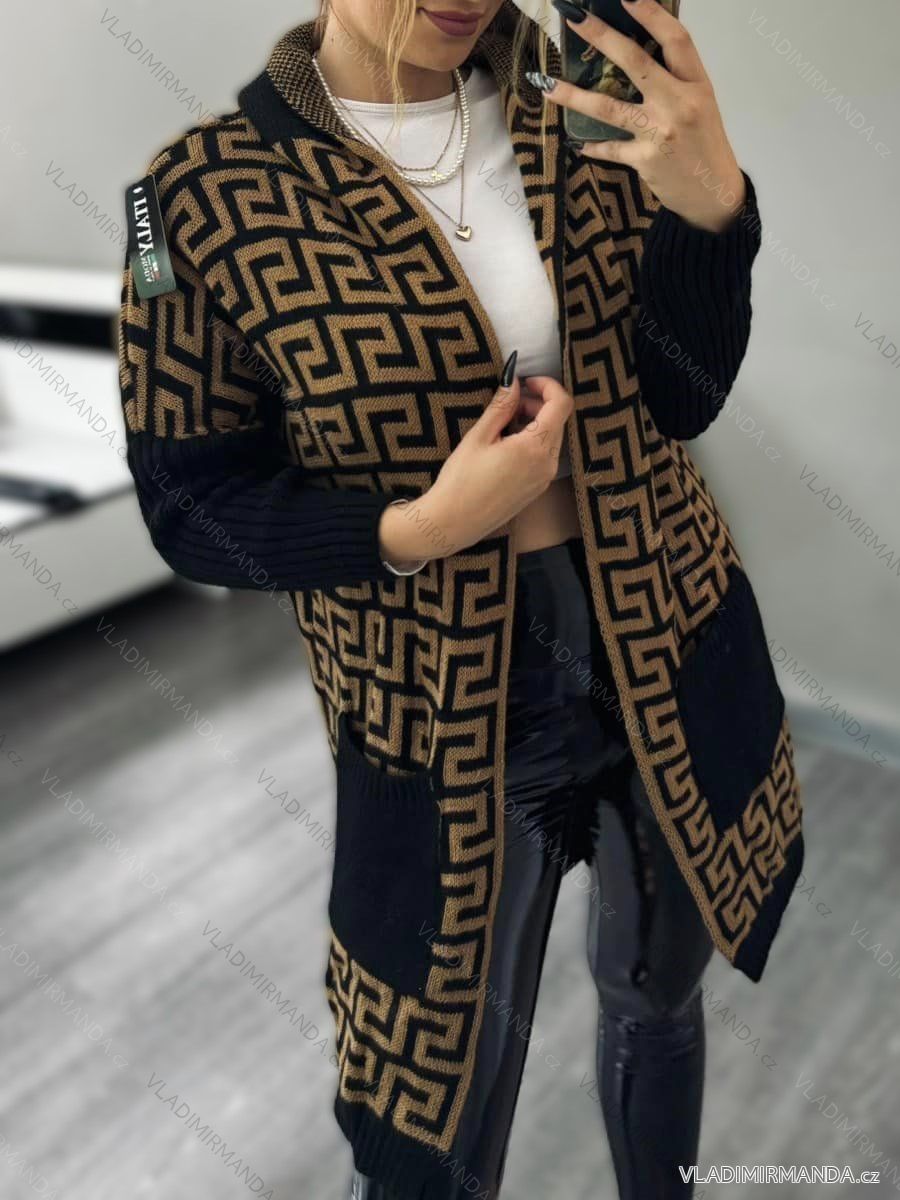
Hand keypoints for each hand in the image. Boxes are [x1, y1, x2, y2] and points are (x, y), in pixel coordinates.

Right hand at [378, 372, 573, 561]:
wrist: (454, 523)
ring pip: (553, 438)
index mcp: (534, 448)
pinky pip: (545, 456)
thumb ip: (501, 406)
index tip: (526, 381)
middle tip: (510, 401)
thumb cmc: (460, 480)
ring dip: (536, 422)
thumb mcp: (479, 437)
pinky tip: (507, 444)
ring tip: (505, 423)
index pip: (561, 404)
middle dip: (539, 403)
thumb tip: (513, 380)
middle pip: (559, 420)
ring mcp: (544, 478)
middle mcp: (547, 464)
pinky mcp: (537, 488)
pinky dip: (533, 441)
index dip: (548, 385)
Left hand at [537, 0, 745, 232]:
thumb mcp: (700, 103)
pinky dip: (593, 146)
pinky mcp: (644, 160)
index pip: (676, 39)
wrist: (714, 193)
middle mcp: (679, 104)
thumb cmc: (704, 144)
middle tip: (575, 19)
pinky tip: (578, 143)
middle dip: (603, 37)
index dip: (652, 14)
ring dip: (575, 95)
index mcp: (697, 84)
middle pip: (636, 63)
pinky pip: (610, 148)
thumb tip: (633, 53)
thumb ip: (674, 79)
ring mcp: (660, 132)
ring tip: (548, 85)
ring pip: (609, 107)